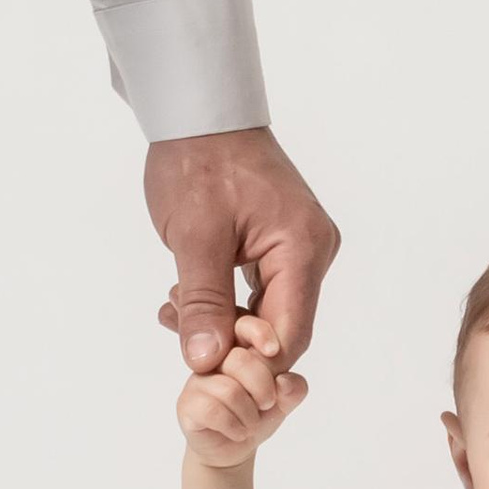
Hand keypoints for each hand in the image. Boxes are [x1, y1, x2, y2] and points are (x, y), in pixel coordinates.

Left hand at [146, 127, 339, 380]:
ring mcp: (301, 248)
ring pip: (267, 312)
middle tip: (180, 333)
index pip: (290, 334)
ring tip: (175, 309)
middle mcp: (313, 252)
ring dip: (222, 321)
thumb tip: (206, 362)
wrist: (201, 114)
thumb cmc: (198, 163)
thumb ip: (203, 302)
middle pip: (281, 327)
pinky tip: (187, 298)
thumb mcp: (194, 237)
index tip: (207, 374)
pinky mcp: (282, 245)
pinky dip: (226, 301)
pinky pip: (261, 290)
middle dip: (231, 342)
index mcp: (303, 249)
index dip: (252, 364)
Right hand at [177, 311, 306, 466]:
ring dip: (250, 416)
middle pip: (240, 360)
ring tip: (250, 424)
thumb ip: (293, 388)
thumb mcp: (284, 401)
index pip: (244, 324)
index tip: (273, 351)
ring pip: (229, 390)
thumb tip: (285, 382)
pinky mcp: (187, 403)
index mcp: (240, 346)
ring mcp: (198, 379)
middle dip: (263, 388)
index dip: (259, 333)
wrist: (233, 447)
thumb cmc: (256, 414)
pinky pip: (212, 411)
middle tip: (267, 404)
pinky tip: (237, 432)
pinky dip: (234, 427)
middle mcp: (215, 358)